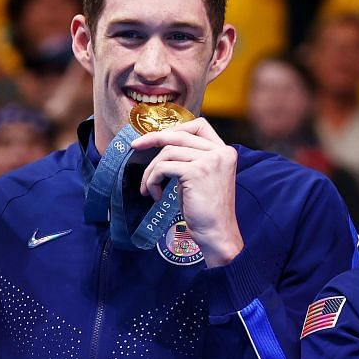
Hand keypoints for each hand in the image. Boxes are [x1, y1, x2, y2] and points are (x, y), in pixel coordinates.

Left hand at [130, 118, 241, 265]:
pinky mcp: (196, 172)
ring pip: (168, 152)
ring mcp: (210, 160)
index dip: (176, 128)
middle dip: (153, 138)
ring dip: (151, 171)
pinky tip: (155, 195)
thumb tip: (162, 147)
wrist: (216, 233)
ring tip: (148, 188)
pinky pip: (163, 168)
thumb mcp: (200, 178)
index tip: (158, 137)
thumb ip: (190, 160)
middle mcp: (220, 152)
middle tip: (135, 146)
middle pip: (179, 134)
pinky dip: (153, 181)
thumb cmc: (205, 211)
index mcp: (224, 151)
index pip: (200, 125)